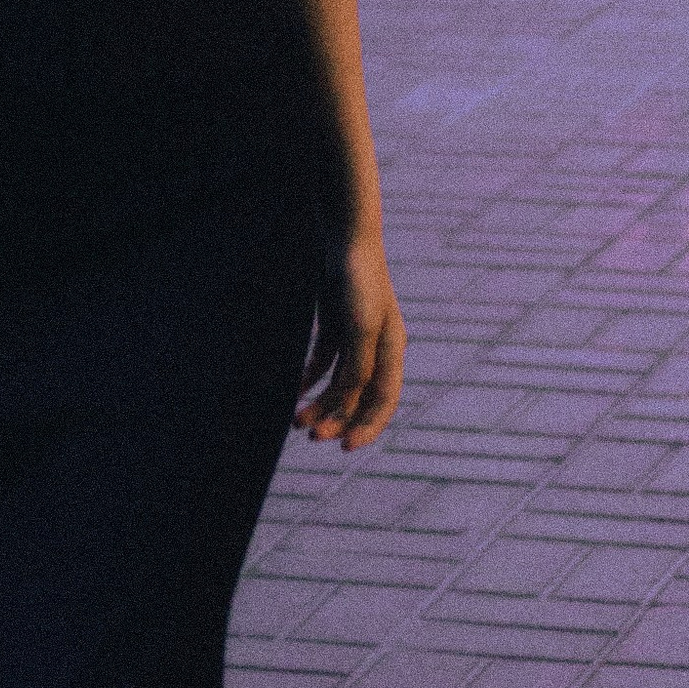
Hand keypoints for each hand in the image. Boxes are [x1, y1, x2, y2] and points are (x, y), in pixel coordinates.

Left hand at [296, 232, 404, 449]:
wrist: (346, 239)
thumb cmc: (359, 282)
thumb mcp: (360, 327)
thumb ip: (358, 364)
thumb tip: (350, 398)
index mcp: (392, 352)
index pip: (383, 402)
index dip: (367, 427)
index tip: (344, 448)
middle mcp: (377, 349)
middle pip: (359, 397)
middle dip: (337, 420)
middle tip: (312, 438)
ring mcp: (356, 338)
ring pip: (340, 383)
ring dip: (321, 403)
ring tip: (297, 421)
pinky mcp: (336, 326)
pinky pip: (324, 362)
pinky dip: (311, 378)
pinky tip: (296, 390)